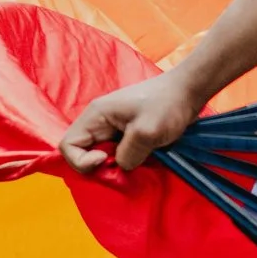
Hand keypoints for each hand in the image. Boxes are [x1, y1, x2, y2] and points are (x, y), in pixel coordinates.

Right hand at [59, 71, 203, 174]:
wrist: (189, 91)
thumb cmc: (168, 105)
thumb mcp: (147, 131)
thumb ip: (128, 154)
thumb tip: (121, 166)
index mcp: (96, 115)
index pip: (68, 145)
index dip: (82, 160)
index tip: (107, 160)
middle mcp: (99, 121)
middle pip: (83, 153)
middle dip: (100, 166)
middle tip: (127, 165)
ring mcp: (112, 127)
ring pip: (100, 154)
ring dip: (116, 164)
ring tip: (138, 161)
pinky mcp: (125, 132)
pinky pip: (116, 152)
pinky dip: (126, 160)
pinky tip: (143, 158)